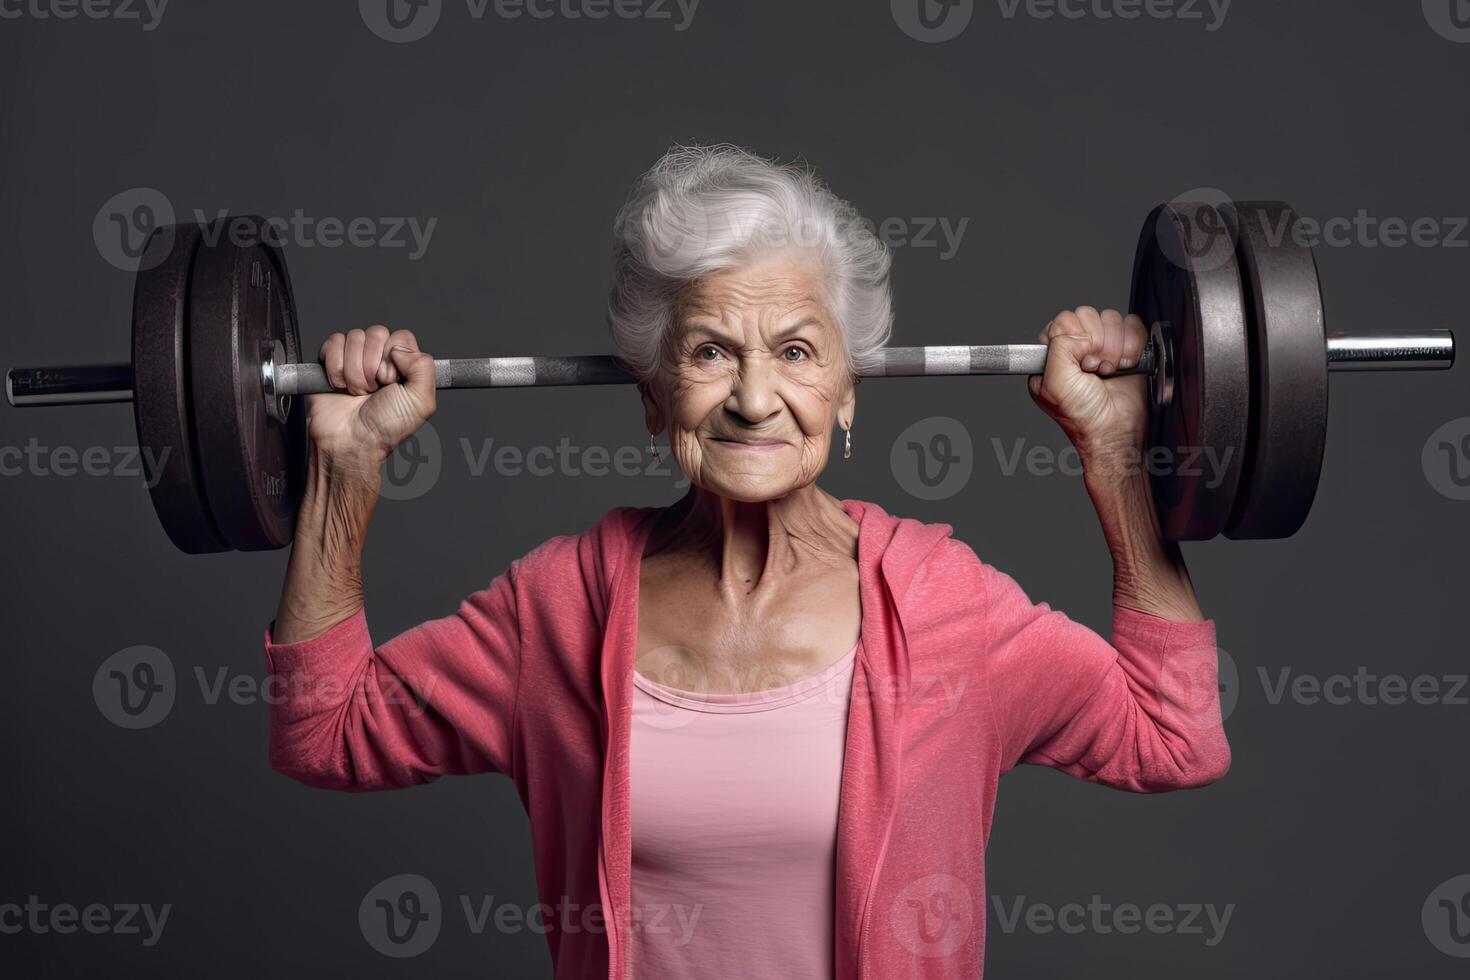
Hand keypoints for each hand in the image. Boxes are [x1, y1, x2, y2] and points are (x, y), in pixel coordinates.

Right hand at [306, 326, 436, 468]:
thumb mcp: (421, 402)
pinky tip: (340, 386)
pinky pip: (333, 342)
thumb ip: (424, 366)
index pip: (401, 337)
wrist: (350, 442)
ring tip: (357, 392)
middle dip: (372, 365)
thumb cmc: (384, 428)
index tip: (390, 381)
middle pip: (377, 333)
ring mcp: (355, 358)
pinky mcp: (331, 360)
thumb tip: (399, 348)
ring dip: (354, 370)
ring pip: (354, 337)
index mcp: (404, 365)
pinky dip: (336, 367)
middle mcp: (380, 359)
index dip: (394, 358)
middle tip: (373, 389)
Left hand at [1028, 306, 1149, 463]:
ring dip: (1114, 348)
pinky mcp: (1128, 348)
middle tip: (1094, 369)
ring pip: (1111, 319)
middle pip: (1088, 315)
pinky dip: (1132, 347)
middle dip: (1096, 344)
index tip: (1080, 361)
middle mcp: (1077, 348)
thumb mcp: (1054, 383)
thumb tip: (1080, 334)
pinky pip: (1133, 326)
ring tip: (1108, 372)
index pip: (1063, 321)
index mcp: (1053, 354)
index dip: (1075, 337)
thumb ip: (1058, 347)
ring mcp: (1103, 346)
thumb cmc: (1082, 416)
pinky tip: (1125, 367)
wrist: (1115, 432)